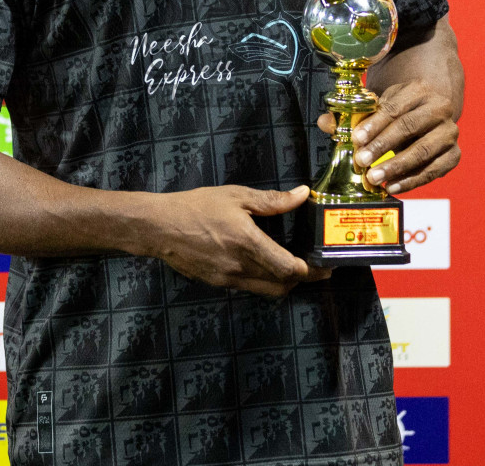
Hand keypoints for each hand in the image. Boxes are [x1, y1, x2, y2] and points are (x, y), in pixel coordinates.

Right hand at [142, 185, 331, 297]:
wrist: (160, 227)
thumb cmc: (197, 206)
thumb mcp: (236, 196)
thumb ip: (272, 200)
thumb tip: (302, 194)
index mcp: (248, 243)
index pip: (289, 269)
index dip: (310, 270)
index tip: (323, 263)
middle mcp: (240, 267)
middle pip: (283, 285)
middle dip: (303, 279)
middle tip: (315, 266)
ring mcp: (229, 279)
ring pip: (268, 290)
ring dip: (284, 282)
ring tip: (293, 265)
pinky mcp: (219, 283)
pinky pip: (250, 287)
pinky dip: (264, 280)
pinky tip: (265, 263)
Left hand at [317, 80, 459, 194]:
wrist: (432, 112)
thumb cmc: (400, 110)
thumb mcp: (380, 105)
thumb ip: (352, 115)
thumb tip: (325, 123)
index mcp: (419, 90)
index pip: (394, 108)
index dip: (374, 124)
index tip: (357, 139)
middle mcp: (439, 108)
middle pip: (409, 127)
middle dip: (383, 146)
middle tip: (362, 162)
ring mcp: (449, 132)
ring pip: (423, 150)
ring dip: (397, 166)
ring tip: (375, 179)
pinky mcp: (454, 154)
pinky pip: (434, 170)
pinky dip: (413, 181)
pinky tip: (393, 187)